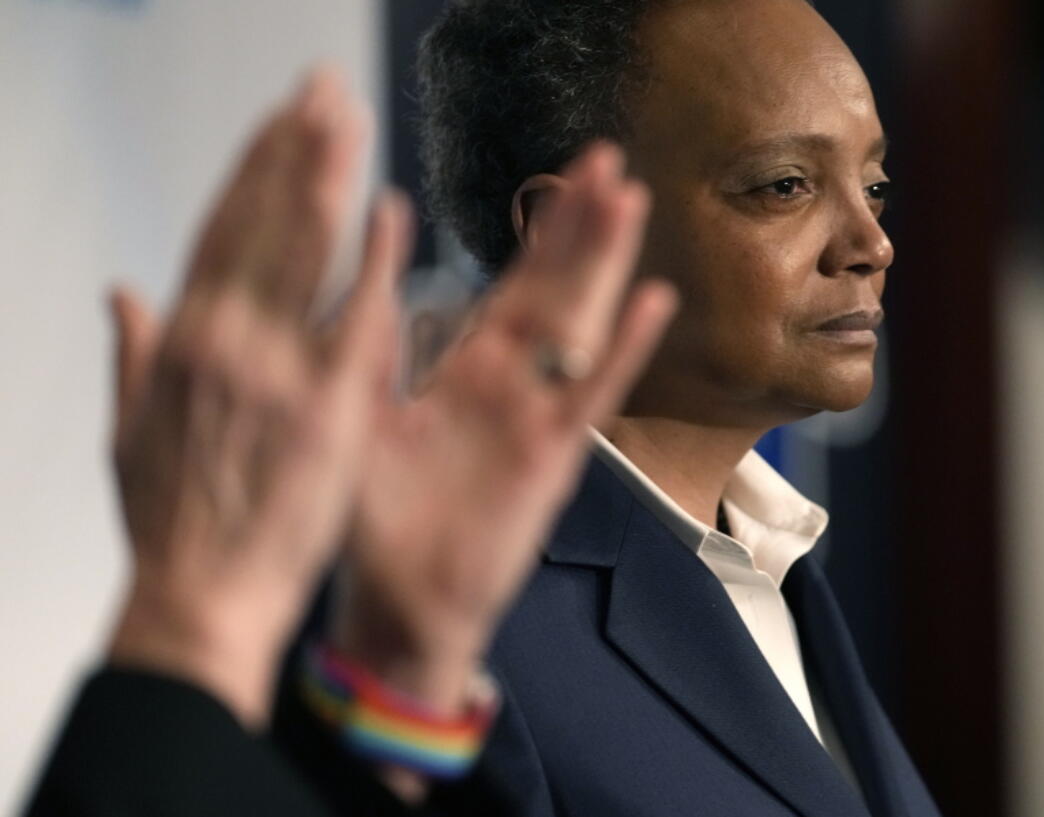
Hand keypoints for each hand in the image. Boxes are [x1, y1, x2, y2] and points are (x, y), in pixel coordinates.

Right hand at [106, 68, 407, 726]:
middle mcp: (224, 340)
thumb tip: (122, 293)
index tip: (277, 123)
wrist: (202, 599)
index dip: (251, 170)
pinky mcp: (328, 407)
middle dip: (292, 148)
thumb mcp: (129, 432)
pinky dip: (375, 261)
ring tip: (347, 118)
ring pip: (302, 251)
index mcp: (181, 340)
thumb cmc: (170, 523)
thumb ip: (132, 352)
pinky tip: (390, 210)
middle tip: (322, 91)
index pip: (219, 230)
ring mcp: (277, 368)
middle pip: (262, 222)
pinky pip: (356, 319)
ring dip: (326, 175)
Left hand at [333, 145, 676, 711]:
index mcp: (465, 373)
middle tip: (609, 158)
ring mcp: (536, 418)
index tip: (565, 176)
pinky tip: (653, 300)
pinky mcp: (552, 457)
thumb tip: (365, 273)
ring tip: (630, 198)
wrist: (399, 604)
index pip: (511, 285)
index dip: (540, 233)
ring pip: (577, 325)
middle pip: (555, 289)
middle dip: (581, 225)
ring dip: (603, 263)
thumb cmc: (376, 522)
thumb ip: (371, 346)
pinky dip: (621, 349)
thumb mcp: (361, 418)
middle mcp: (509, 386)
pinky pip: (591, 394)